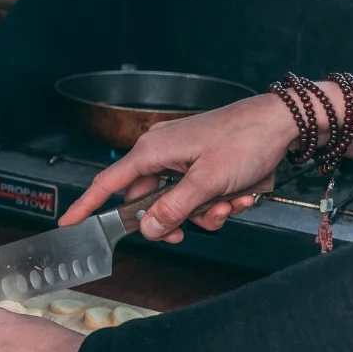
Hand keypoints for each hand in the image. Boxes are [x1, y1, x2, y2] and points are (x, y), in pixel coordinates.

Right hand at [59, 84, 352, 242]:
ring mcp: (184, 159)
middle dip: (175, 219)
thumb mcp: (207, 181)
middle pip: (149, 202)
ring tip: (230, 201)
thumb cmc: (245, 139)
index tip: (70, 223)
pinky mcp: (203, 165)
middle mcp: (163, 153)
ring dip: (204, 212)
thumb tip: (147, 228)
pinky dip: (217, 202)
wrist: (282, 123)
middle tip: (192, 228)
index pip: (109, 184)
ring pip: (178, 203)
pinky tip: (239, 194)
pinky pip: (199, 196)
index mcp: (153, 150)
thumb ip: (173, 208)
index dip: (87, 206)